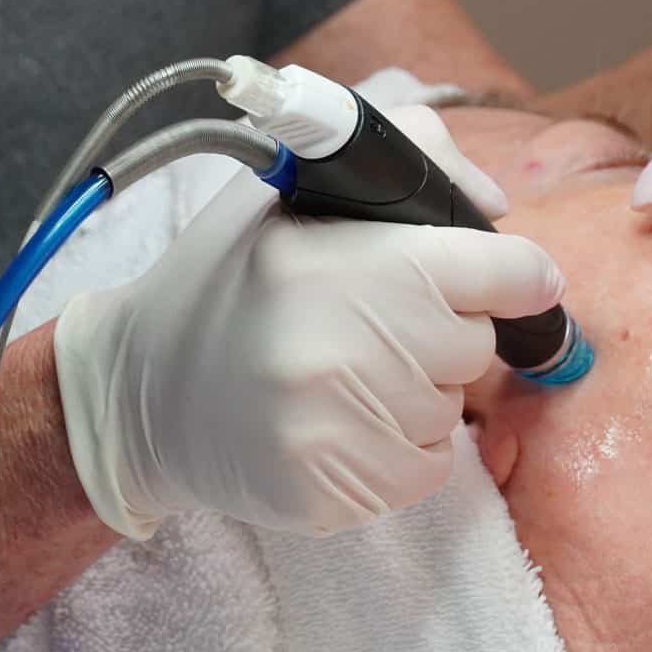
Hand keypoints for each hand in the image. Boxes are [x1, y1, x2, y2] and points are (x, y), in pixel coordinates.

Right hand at [55, 123, 556, 537]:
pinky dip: (399, 450)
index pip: (498, 268)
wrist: (140, 390)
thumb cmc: (230, 283)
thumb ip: (412, 159)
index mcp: (345, 257)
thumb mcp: (294, 192)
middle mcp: (343, 342)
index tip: (507, 279)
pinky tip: (340, 424)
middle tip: (371, 323)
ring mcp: (336, 426)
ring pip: (450, 409)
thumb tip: (495, 208)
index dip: (511, 273)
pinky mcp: (332, 492)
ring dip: (417, 393)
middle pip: (476, 343)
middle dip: (440, 332)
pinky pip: (425, 470)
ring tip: (343, 373)